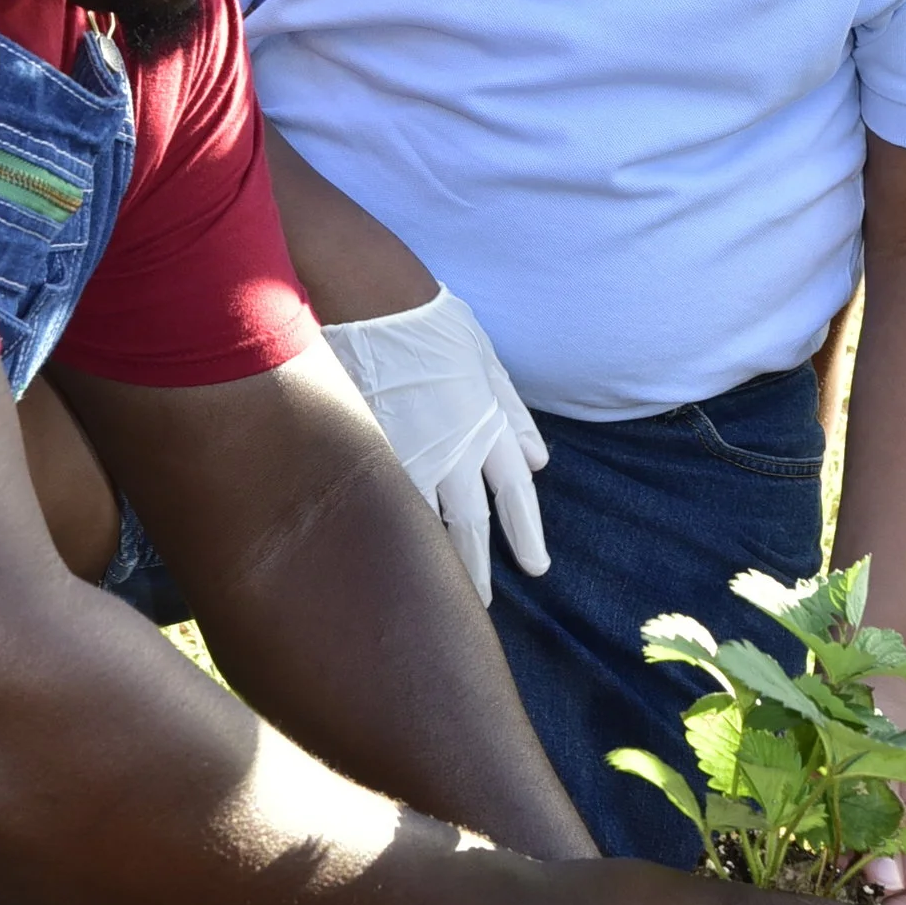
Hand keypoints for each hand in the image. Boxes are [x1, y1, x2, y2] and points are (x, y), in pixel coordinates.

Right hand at [322, 286, 547, 601]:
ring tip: (433, 593)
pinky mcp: (366, 451)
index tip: (535, 568)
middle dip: (478, 570)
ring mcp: (407, 455)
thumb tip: (539, 462)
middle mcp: (453, 450)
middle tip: (484, 605)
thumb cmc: (432, 323)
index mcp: (489, 427)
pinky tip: (384, 557)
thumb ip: (513, 415)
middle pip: (470, 526)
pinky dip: (389, 531)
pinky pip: (382, 503)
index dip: (527, 535)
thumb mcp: (487, 361)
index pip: (516, 496)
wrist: (373, 299)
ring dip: (431, 561)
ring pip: (424, 525)